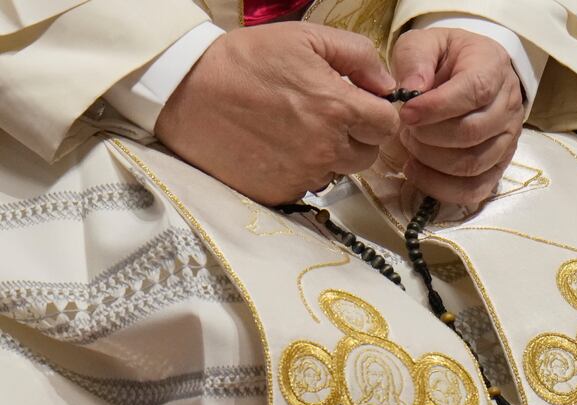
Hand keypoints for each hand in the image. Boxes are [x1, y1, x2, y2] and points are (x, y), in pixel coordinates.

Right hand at [156, 22, 398, 205]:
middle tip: (328, 117)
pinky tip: (278, 148)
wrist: (186, 91)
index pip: (387, 126)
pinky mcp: (278, 191)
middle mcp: (325, 148)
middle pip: (367, 155)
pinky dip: (301, 170)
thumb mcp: (306, 38)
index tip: (360, 105)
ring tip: (299, 131)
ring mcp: (302, 174)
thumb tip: (388, 85)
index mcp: (337, 108)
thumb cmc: (246, 60)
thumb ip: (358, 55)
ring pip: (339, 173)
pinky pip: (308, 186)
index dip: (377, 114)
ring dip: (330, 155)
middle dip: (357, 136)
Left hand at [392, 28, 524, 204]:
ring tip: (409, 143)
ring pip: (472, 164)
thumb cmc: (443, 58)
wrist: (467, 72)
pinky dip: (439, 187)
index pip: (475, 92)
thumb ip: (415, 59)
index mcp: (493, 67)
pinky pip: (474, 190)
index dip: (437, 108)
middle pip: (472, 132)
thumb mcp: (424, 43)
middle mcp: (508, 105)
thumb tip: (411, 89)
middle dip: (428, 135)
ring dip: (430, 160)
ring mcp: (507, 140)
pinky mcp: (497, 167)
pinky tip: (415, 169)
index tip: (406, 112)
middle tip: (404, 127)